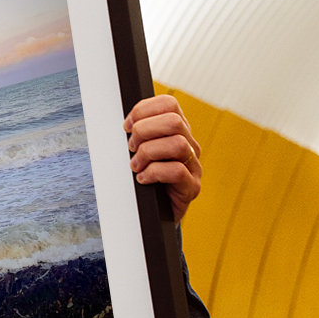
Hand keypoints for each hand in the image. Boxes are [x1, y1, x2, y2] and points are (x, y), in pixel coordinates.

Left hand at [124, 94, 201, 222]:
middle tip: (131, 148)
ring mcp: (194, 166)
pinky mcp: (192, 187)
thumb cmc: (144, 178)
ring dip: (148, 153)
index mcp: (177, 131)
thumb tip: (124, 124)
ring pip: (177, 144)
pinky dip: (153, 173)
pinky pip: (177, 171)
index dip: (143, 110)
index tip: (127, 126)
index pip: (168, 104)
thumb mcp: (138, 151)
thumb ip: (137, 134)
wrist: (154, 214)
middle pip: (174, 121)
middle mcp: (190, 145)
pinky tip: (142, 179)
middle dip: (144, 131)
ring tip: (135, 165)